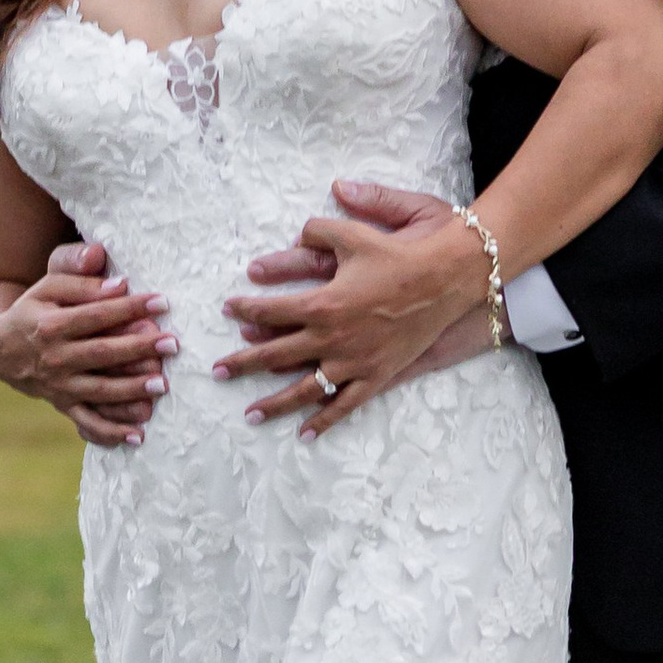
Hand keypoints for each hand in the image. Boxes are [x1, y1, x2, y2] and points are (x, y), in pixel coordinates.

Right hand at [0, 239, 176, 447]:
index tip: (162, 302)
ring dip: (131, 390)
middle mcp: (55, 358)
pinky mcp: (64, 406)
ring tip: (162, 385)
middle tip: (172, 344)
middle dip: (139, 349)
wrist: (1, 349)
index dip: (129, 308)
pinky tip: (138, 435)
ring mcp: (59, 386)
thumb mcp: (49, 288)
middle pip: (102, 354)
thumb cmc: (35, 311)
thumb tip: (120, 284)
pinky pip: (88, 423)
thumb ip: (81, 282)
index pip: (96, 315)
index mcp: (51, 325)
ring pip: (100, 390)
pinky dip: (111, 433)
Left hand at [218, 177, 491, 434]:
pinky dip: (324, 420)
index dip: (244, 310)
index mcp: (321, 303)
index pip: (269, 311)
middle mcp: (331, 338)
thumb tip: (298, 229)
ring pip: (303, 389)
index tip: (228, 311)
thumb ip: (319, 229)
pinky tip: (305, 433)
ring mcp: (353, 362)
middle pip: (274, 355)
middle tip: (217, 372)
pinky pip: (345, 404)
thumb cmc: (399, 255)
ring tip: (248, 414)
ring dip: (272, 403)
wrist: (445, 280)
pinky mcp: (376, 376)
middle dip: (241, 364)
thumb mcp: (354, 234)